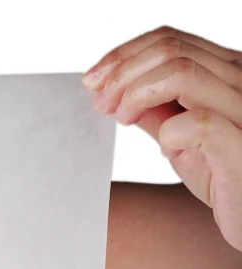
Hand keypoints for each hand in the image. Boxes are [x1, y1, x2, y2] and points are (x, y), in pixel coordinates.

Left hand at [83, 26, 241, 251]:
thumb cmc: (221, 177)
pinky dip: (169, 129)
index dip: (124, 56)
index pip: (171, 40)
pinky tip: (164, 143)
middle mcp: (241, 82)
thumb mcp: (180, 142)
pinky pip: (200, 123)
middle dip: (121, 74)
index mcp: (227, 73)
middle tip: (100, 104)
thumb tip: (114, 95)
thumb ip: (155, 115)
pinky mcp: (241, 148)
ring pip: (182, 73)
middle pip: (170, 50)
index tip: (93, 82)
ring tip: (122, 118)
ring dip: (136, 93)